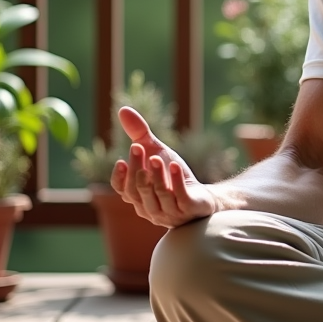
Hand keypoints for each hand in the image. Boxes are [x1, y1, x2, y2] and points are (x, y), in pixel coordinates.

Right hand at [109, 106, 216, 227]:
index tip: (121, 160)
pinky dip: (176, 181)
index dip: (120, 177)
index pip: (123, 189)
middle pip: (138, 190)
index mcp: (137, 197)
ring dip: (156, 175)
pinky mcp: (188, 210)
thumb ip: (139, 134)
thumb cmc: (173, 174)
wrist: (203, 195)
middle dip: (137, 167)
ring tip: (157, 156)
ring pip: (158, 194)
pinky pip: (180, 197)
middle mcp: (149, 208)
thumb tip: (122, 109)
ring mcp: (168, 212)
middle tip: (137, 147)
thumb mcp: (156, 151)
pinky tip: (175, 164)